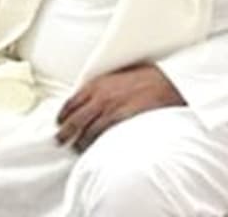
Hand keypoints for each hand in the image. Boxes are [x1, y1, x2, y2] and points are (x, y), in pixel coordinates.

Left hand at [56, 63, 184, 151]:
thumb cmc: (146, 77)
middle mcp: (99, 96)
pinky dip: (96, 144)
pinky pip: (103, 135)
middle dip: (64, 132)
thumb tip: (93, 96)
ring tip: (77, 148)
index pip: (71, 102)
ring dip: (80, 142)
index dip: (63, 115)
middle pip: (74, 119)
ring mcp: (110, 108)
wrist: (168, 80)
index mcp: (96, 83)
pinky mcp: (121, 119)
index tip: (59, 122)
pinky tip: (94, 151)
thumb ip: (103, 86)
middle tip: (59, 140)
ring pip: (87, 130)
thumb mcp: (118, 75)